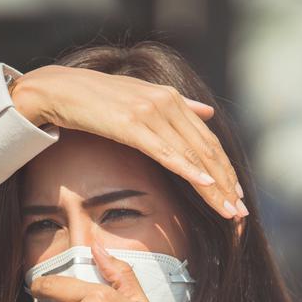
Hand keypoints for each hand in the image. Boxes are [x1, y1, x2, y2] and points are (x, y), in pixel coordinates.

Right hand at [11, 65, 246, 219]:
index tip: (237, 194)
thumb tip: (207, 112)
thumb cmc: (95, 99)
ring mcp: (151, 114)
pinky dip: (189, 170)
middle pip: (206, 151)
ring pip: (192, 156)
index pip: (207, 141)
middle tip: (240, 211)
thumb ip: (178, 105)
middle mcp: (167, 104)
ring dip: (214, 187)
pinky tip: (206, 186)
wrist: (60, 90)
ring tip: (228, 210)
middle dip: (226, 184)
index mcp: (172, 100)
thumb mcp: (141, 98)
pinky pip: (167, 153)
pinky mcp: (133, 125)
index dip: (225, 169)